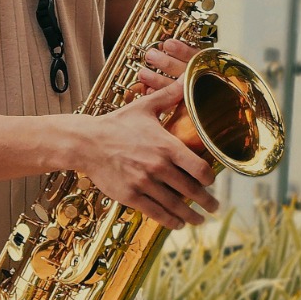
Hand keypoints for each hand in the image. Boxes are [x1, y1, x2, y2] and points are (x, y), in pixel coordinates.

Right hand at [75, 39, 218, 230]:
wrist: (86, 142)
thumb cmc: (116, 124)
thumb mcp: (144, 107)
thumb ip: (170, 94)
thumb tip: (188, 76)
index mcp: (166, 146)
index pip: (199, 168)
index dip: (209, 178)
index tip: (211, 181)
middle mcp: (158, 167)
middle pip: (191, 190)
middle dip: (206, 201)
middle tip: (214, 206)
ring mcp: (144, 183)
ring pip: (176, 205)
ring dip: (191, 216)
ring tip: (199, 220)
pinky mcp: (131, 196)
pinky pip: (156, 213)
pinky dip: (171, 221)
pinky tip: (178, 223)